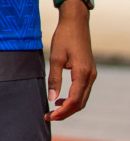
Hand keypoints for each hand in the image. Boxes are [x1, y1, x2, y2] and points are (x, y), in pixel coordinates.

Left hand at [46, 2, 94, 120]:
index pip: (74, 101)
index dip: (62, 112)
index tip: (49, 116)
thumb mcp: (56, 57)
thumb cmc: (64, 38)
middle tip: (49, 117)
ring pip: (83, 98)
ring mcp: (91, 75)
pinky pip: (83, 91)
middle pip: (80, 103)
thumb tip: (52, 98)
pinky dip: (73, 98)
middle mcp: (90, 76)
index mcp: (83, 74)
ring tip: (53, 110)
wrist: (76, 23)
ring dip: (70, 107)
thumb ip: (55, 78)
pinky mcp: (89, 72)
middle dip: (66, 113)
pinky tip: (61, 99)